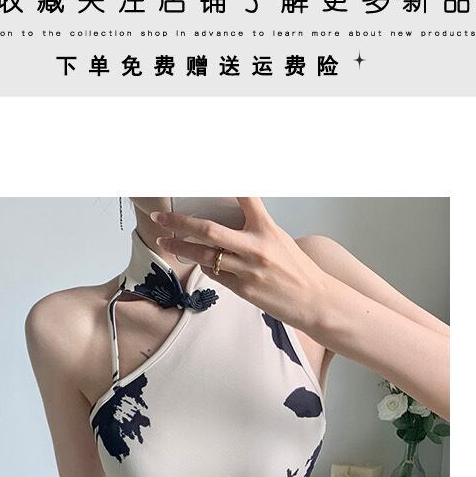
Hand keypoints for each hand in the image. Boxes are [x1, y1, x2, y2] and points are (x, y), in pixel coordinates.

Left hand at [154, 196, 325, 333]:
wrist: (313, 300)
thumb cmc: (297, 269)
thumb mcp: (279, 240)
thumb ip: (255, 229)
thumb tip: (227, 223)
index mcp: (267, 228)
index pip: (245, 196)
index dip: (227, 183)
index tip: (206, 175)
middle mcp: (255, 247)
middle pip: (209, 230)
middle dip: (180, 223)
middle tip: (162, 218)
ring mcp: (247, 270)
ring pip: (204, 255)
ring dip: (181, 248)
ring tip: (164, 242)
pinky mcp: (243, 290)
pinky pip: (215, 274)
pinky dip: (204, 264)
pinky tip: (196, 260)